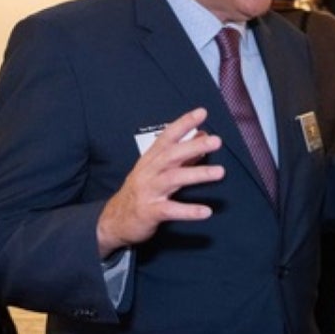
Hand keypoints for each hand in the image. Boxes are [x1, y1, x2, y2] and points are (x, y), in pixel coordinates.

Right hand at [96, 109, 224, 256]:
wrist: (115, 220)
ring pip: (173, 179)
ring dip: (197, 174)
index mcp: (150, 160)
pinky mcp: (149, 212)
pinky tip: (205, 211)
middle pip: (172, 155)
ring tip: (219, 172)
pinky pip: (170, 210)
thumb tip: (202, 136)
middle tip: (216, 141)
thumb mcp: (158, 171)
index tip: (201, 113)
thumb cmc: (140, 192)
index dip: (183, 124)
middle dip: (194, 146)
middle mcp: (148, 172)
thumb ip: (183, 155)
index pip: (167, 137)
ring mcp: (148, 191)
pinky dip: (188, 211)